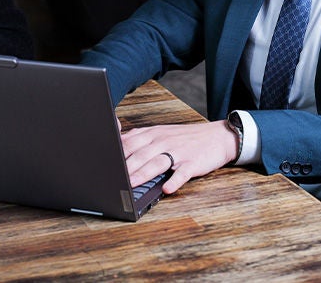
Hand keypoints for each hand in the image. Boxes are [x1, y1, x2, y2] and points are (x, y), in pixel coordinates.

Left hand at [121, 121, 237, 193]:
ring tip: (130, 184)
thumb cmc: (185, 137)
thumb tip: (116, 145)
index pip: (130, 143)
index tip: (103, 164)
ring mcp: (179, 152)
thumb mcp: (161, 132)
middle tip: (111, 178)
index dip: (115, 154)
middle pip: (140, 154)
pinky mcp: (193, 163)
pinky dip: (174, 181)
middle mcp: (163, 141)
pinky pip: (182, 173)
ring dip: (143, 174)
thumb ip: (140, 138)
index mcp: (153, 134)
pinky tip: (167, 188)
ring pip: (157, 163)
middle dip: (125, 167)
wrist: (217, 136)